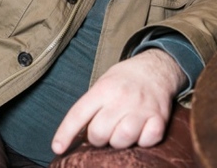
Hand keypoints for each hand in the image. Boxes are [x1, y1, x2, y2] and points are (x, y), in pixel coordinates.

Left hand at [51, 49, 186, 154]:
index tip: (57, 148)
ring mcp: (142, 108)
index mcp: (103, 89)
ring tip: (120, 132)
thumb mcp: (102, 84)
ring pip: (123, 139)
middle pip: (99, 132)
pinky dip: (143, 142)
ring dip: (119, 142)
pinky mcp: (160, 118)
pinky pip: (148, 141)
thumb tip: (75, 135)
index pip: (79, 114)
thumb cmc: (123, 80)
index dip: (65, 133)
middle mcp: (121, 98)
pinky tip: (140, 133)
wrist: (156, 68)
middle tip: (103, 132)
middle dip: (97, 139)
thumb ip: (90, 107)